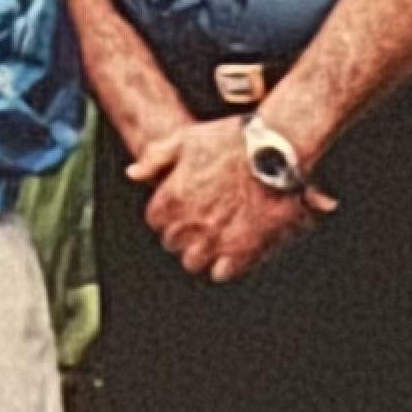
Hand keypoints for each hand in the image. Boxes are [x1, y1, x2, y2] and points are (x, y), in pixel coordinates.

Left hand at [127, 117, 333, 283]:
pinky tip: (231, 251)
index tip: (179, 208)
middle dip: (181, 233)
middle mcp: (190, 222)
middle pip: (172, 242)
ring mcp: (216, 239)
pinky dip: (223, 266)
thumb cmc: (233, 141)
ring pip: (193, 262)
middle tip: (199, 221)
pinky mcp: (244, 251)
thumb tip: (133, 173)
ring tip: (214, 239)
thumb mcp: (186, 138)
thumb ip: (155, 158)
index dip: (166, 214)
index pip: (155, 220)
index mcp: (173, 197)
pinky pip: (222, 273)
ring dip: (200, 252)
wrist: (279, 151)